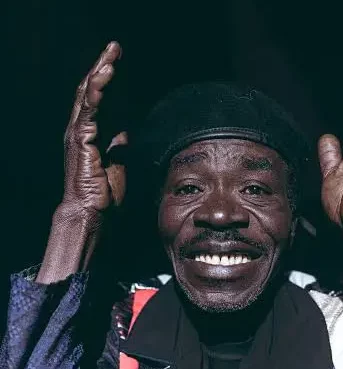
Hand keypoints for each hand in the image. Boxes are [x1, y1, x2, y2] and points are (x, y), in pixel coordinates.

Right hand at [36, 42, 125, 283]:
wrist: (94, 212)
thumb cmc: (106, 192)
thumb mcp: (120, 160)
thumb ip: (122, 142)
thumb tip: (129, 128)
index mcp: (94, 133)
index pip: (102, 99)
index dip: (111, 80)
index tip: (121, 62)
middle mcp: (83, 129)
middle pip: (93, 91)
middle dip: (105, 68)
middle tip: (115, 48)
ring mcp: (79, 132)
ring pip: (89, 95)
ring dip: (101, 72)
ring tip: (112, 53)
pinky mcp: (80, 138)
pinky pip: (89, 109)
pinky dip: (98, 90)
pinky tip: (107, 74)